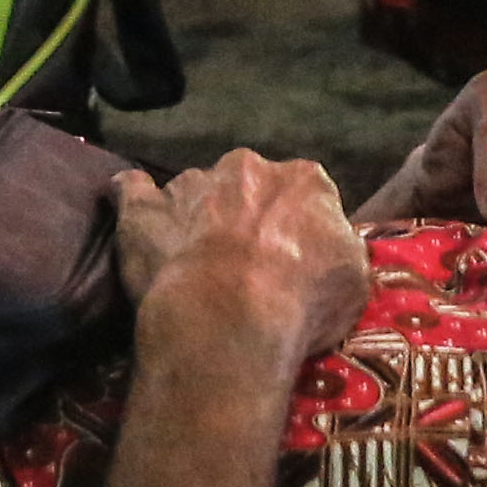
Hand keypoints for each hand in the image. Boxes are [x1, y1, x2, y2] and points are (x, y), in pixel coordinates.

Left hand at [111, 153, 370, 372]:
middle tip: (243, 263)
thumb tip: (326, 246)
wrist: (229, 319)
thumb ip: (338, 247)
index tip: (292, 259)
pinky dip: (134, 196)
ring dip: (196, 215)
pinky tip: (133, 207)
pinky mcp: (142, 209)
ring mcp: (190, 184)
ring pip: (195, 191)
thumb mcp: (353, 278)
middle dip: (246, 213)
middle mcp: (248, 167)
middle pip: (249, 185)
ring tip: (193, 260)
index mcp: (305, 179)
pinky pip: (132, 188)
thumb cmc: (301, 301)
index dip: (298, 227)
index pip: (305, 193)